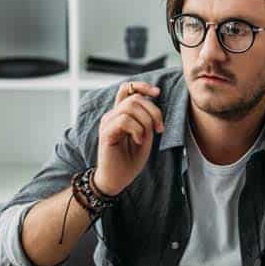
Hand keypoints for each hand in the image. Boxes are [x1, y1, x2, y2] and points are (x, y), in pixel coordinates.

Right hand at [93, 81, 163, 196]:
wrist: (117, 179)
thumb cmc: (130, 159)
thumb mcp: (144, 135)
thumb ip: (146, 119)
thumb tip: (152, 102)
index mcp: (120, 114)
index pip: (127, 88)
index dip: (142, 86)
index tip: (157, 92)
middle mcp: (112, 115)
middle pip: (135, 98)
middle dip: (153, 111)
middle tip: (159, 129)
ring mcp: (107, 123)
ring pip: (130, 107)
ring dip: (145, 121)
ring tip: (146, 137)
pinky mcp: (106, 133)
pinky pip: (124, 121)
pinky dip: (137, 130)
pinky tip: (138, 141)